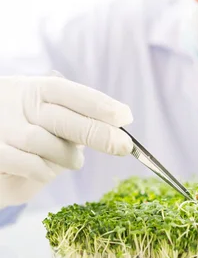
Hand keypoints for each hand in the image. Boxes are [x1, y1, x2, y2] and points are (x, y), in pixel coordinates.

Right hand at [0, 76, 132, 207]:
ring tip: (76, 161)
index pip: (72, 93)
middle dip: (98, 133)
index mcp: (34, 89)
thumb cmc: (17, 123)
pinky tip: (48, 168)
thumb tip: (110, 126)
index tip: (126, 116)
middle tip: (124, 146)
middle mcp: (19, 105)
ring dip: (67, 156)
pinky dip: (44, 169)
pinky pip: (28, 164)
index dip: (100, 104)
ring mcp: (5, 128)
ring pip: (46, 144)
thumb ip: (68, 117)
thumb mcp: (39, 110)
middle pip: (65, 119)